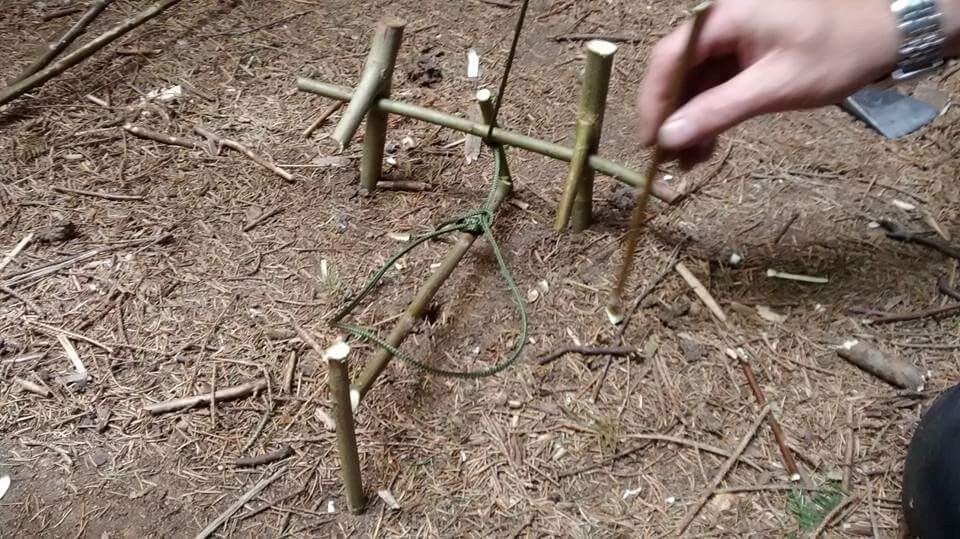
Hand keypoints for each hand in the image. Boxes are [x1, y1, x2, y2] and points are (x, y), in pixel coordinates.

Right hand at [637, 0, 903, 157]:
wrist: (885, 37)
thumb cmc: (835, 53)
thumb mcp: (774, 86)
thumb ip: (718, 111)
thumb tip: (669, 138)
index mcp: (723, 18)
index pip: (668, 58)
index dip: (653, 101)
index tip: (649, 141)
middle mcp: (720, 25)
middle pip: (675, 72)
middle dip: (671, 117)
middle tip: (664, 159)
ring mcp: (731, 40)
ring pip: (693, 84)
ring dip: (689, 123)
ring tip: (687, 164)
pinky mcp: (744, 57)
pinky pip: (713, 87)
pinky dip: (709, 116)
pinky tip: (705, 148)